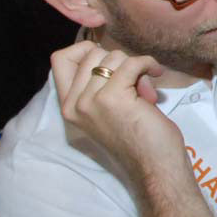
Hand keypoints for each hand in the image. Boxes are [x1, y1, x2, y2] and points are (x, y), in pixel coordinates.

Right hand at [52, 41, 177, 180]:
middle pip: (91, 53)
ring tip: (145, 89)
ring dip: (135, 65)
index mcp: (68, 106)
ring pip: (112, 56)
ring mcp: (90, 101)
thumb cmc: (139, 138)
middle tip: (135, 83)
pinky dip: (148, 63)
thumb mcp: (107, 108)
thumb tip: (111, 55)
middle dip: (118, 60)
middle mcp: (73, 104)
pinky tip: (157, 74)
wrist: (155, 166)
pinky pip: (132, 63)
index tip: (110, 62)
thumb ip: (99, 85)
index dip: (85, 50)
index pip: (60, 59)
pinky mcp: (113, 98)